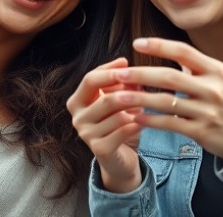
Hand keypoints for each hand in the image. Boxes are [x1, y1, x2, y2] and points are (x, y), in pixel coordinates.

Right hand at [67, 57, 142, 192]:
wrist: (120, 159)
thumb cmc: (119, 124)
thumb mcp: (118, 100)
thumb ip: (119, 83)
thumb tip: (124, 64)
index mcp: (77, 102)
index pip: (90, 79)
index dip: (109, 70)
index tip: (127, 61)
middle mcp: (77, 118)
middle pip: (103, 97)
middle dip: (125, 91)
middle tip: (142, 85)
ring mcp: (86, 135)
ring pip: (116, 115)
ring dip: (134, 109)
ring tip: (145, 106)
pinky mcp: (99, 149)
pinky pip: (122, 131)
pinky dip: (135, 125)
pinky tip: (143, 122)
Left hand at [112, 20, 222, 159]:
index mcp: (217, 71)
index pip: (184, 52)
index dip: (160, 46)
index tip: (137, 43)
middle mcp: (211, 90)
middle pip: (170, 77)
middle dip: (142, 74)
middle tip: (119, 72)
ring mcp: (205, 112)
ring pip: (167, 103)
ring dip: (140, 98)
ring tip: (118, 95)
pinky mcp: (200, 132)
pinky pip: (171, 124)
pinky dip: (151, 121)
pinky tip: (135, 117)